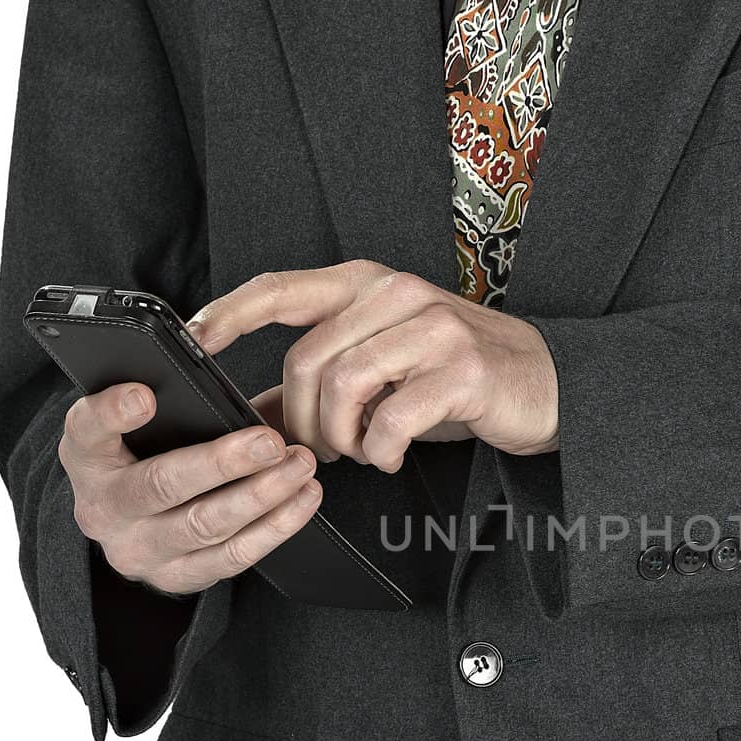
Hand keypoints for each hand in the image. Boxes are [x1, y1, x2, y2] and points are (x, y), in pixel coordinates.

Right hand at [58, 383, 321, 595]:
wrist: (137, 525)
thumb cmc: (149, 454)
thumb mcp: (143, 425)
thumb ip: (171, 397)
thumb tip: (219, 350)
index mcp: (86, 457)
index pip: (87, 430)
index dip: (113, 413)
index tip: (145, 395)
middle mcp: (103, 509)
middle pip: (163, 484)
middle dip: (223, 462)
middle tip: (271, 441)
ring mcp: (139, 551)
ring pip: (205, 524)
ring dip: (262, 494)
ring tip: (300, 464)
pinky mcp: (178, 577)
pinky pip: (233, 557)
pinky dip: (276, 526)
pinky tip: (303, 498)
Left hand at [187, 261, 559, 471]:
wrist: (547, 385)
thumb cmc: (456, 377)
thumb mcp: (381, 369)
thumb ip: (316, 383)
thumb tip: (248, 411)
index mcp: (367, 285)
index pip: (280, 289)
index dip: (229, 313)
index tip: (193, 339)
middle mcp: (396, 294)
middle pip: (306, 359)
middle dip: (300, 420)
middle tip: (321, 450)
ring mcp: (432, 328)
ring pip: (343, 388)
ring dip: (342, 438)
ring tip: (363, 451)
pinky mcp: (462, 370)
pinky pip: (391, 419)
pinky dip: (380, 451)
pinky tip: (392, 455)